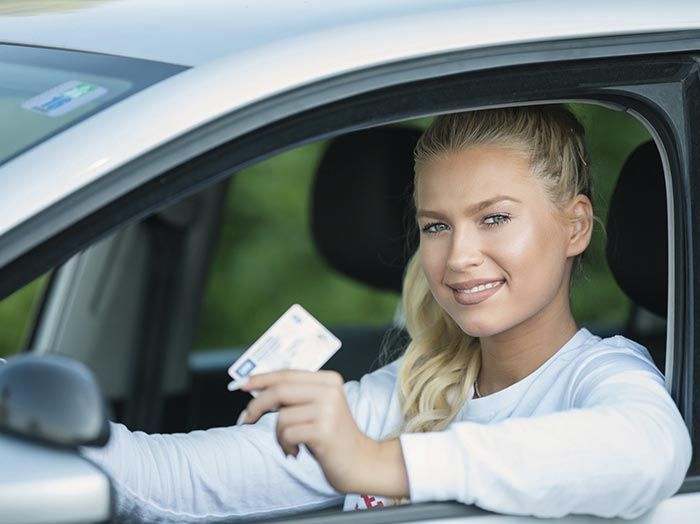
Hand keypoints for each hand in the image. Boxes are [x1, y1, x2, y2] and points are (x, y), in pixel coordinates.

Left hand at [240, 370, 408, 496]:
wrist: (361, 462)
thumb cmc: (333, 436)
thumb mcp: (317, 407)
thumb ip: (295, 394)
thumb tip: (256, 387)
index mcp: (328, 379)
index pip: (286, 373)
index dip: (260, 378)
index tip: (239, 384)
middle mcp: (330, 390)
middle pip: (280, 390)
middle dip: (256, 405)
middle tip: (244, 419)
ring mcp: (328, 410)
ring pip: (281, 416)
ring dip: (278, 435)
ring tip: (291, 443)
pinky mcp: (324, 431)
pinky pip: (287, 434)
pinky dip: (285, 445)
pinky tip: (297, 450)